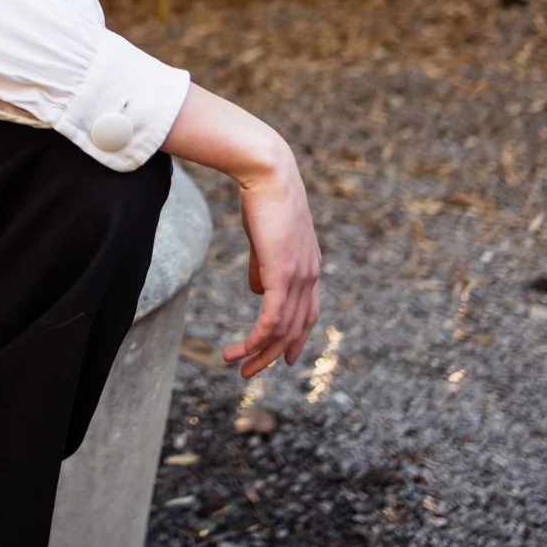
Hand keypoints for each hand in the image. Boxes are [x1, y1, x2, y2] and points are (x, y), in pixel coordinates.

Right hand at [222, 154, 322, 379]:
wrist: (269, 173)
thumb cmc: (263, 199)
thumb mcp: (265, 238)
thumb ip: (264, 266)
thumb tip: (257, 291)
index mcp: (309, 267)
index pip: (308, 313)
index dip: (296, 339)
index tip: (284, 359)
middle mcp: (310, 276)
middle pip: (297, 329)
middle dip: (274, 355)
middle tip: (251, 373)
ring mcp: (300, 277)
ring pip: (283, 330)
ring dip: (258, 352)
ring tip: (236, 365)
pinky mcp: (283, 275)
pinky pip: (272, 319)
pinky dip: (256, 340)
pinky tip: (239, 350)